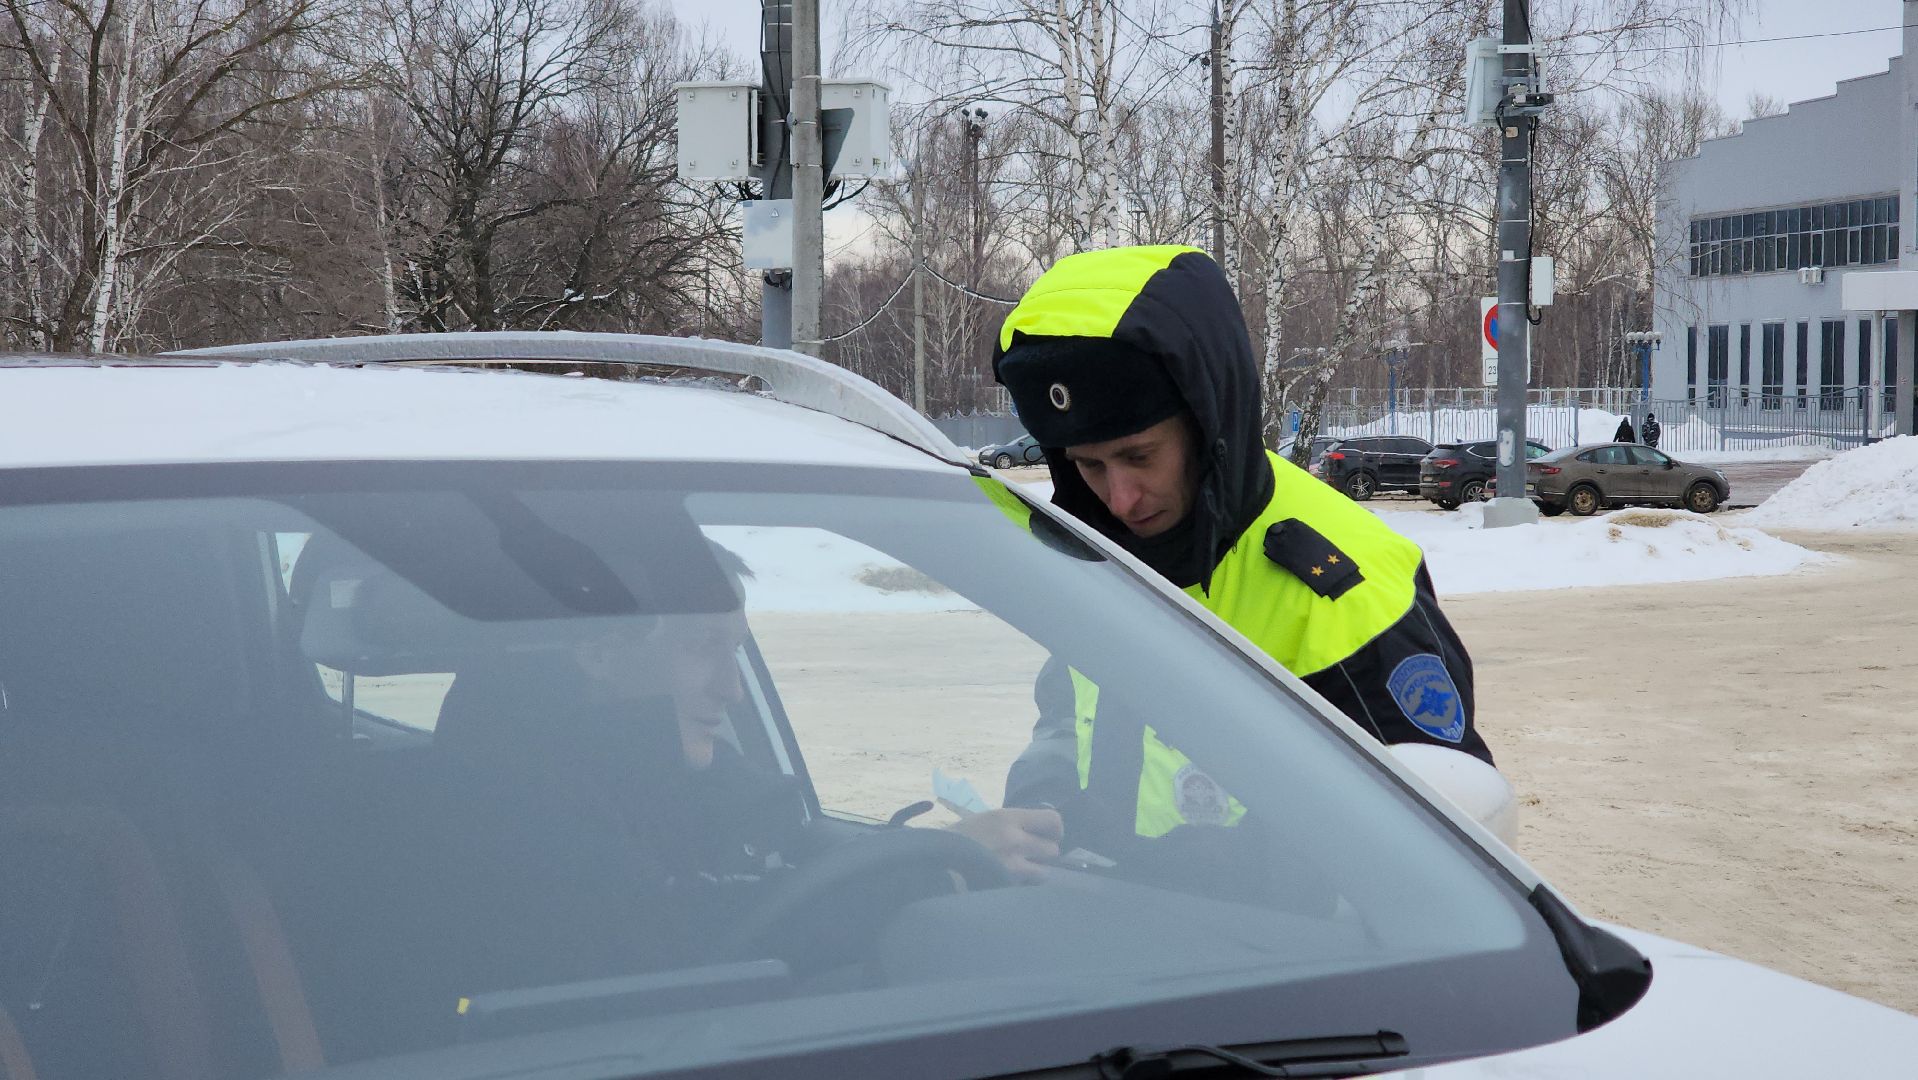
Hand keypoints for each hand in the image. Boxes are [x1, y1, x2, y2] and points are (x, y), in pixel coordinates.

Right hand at [943, 807, 1063, 882]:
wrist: (935, 863)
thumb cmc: (957, 838)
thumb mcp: (984, 819)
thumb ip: (1011, 824)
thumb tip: (1035, 830)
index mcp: (1007, 818)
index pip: (1053, 820)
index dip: (1055, 829)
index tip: (1048, 835)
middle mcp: (1015, 839)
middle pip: (1053, 849)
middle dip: (1044, 854)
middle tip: (1032, 855)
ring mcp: (1012, 865)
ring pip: (1044, 872)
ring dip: (1036, 872)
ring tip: (1021, 871)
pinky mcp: (1006, 886)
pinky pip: (1027, 887)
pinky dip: (1022, 886)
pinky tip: (1009, 882)